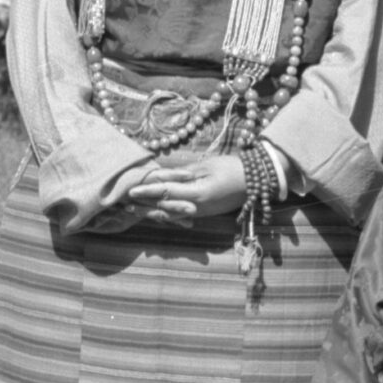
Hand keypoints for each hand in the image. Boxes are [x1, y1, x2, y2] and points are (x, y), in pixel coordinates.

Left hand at [122, 153, 246, 220]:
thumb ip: (182, 173)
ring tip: (135, 210)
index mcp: (196, 194)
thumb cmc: (232, 168)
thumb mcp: (206, 166)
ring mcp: (200, 212)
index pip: (165, 192)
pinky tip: (156, 212)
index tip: (130, 191)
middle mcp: (196, 207)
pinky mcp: (204, 213)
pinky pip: (181, 215)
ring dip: (152, 211)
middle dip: (144, 205)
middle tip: (125, 204)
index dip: (147, 191)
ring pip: (171, 214)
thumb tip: (162, 175)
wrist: (257, 181)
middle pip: (164, 207)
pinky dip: (167, 214)